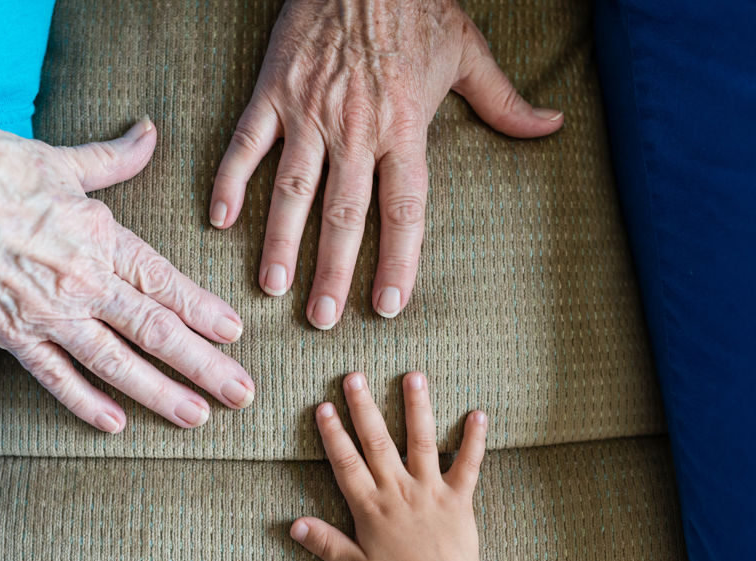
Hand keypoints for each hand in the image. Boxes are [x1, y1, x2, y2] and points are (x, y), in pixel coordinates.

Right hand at [0, 57, 254, 432]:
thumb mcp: (60, 159)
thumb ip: (114, 159)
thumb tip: (149, 133)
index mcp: (101, 238)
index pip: (167, 285)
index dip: (205, 312)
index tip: (236, 334)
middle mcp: (84, 283)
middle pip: (156, 332)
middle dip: (204, 366)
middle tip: (242, 393)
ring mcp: (47, 315)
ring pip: (116, 364)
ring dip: (160, 393)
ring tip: (197, 415)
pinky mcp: (8, 335)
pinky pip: (55, 377)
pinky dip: (85, 403)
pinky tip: (114, 424)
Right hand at [211, 0, 562, 328]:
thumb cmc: (418, 6)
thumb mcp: (469, 51)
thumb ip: (505, 102)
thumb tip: (551, 125)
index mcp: (403, 128)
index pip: (402, 210)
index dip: (396, 261)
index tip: (387, 306)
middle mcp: (355, 129)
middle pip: (343, 214)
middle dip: (332, 271)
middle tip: (322, 318)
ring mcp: (309, 111)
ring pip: (292, 188)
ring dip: (280, 241)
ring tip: (271, 287)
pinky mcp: (273, 90)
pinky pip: (247, 143)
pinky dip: (230, 180)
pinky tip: (220, 219)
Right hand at [290, 372, 517, 560]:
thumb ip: (325, 543)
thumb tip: (293, 525)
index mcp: (372, 506)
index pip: (347, 463)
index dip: (334, 434)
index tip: (324, 407)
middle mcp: (399, 490)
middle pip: (377, 442)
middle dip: (364, 408)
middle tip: (355, 377)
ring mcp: (430, 489)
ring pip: (421, 441)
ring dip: (417, 408)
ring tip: (413, 376)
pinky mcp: (459, 496)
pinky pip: (469, 463)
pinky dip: (475, 439)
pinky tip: (479, 413)